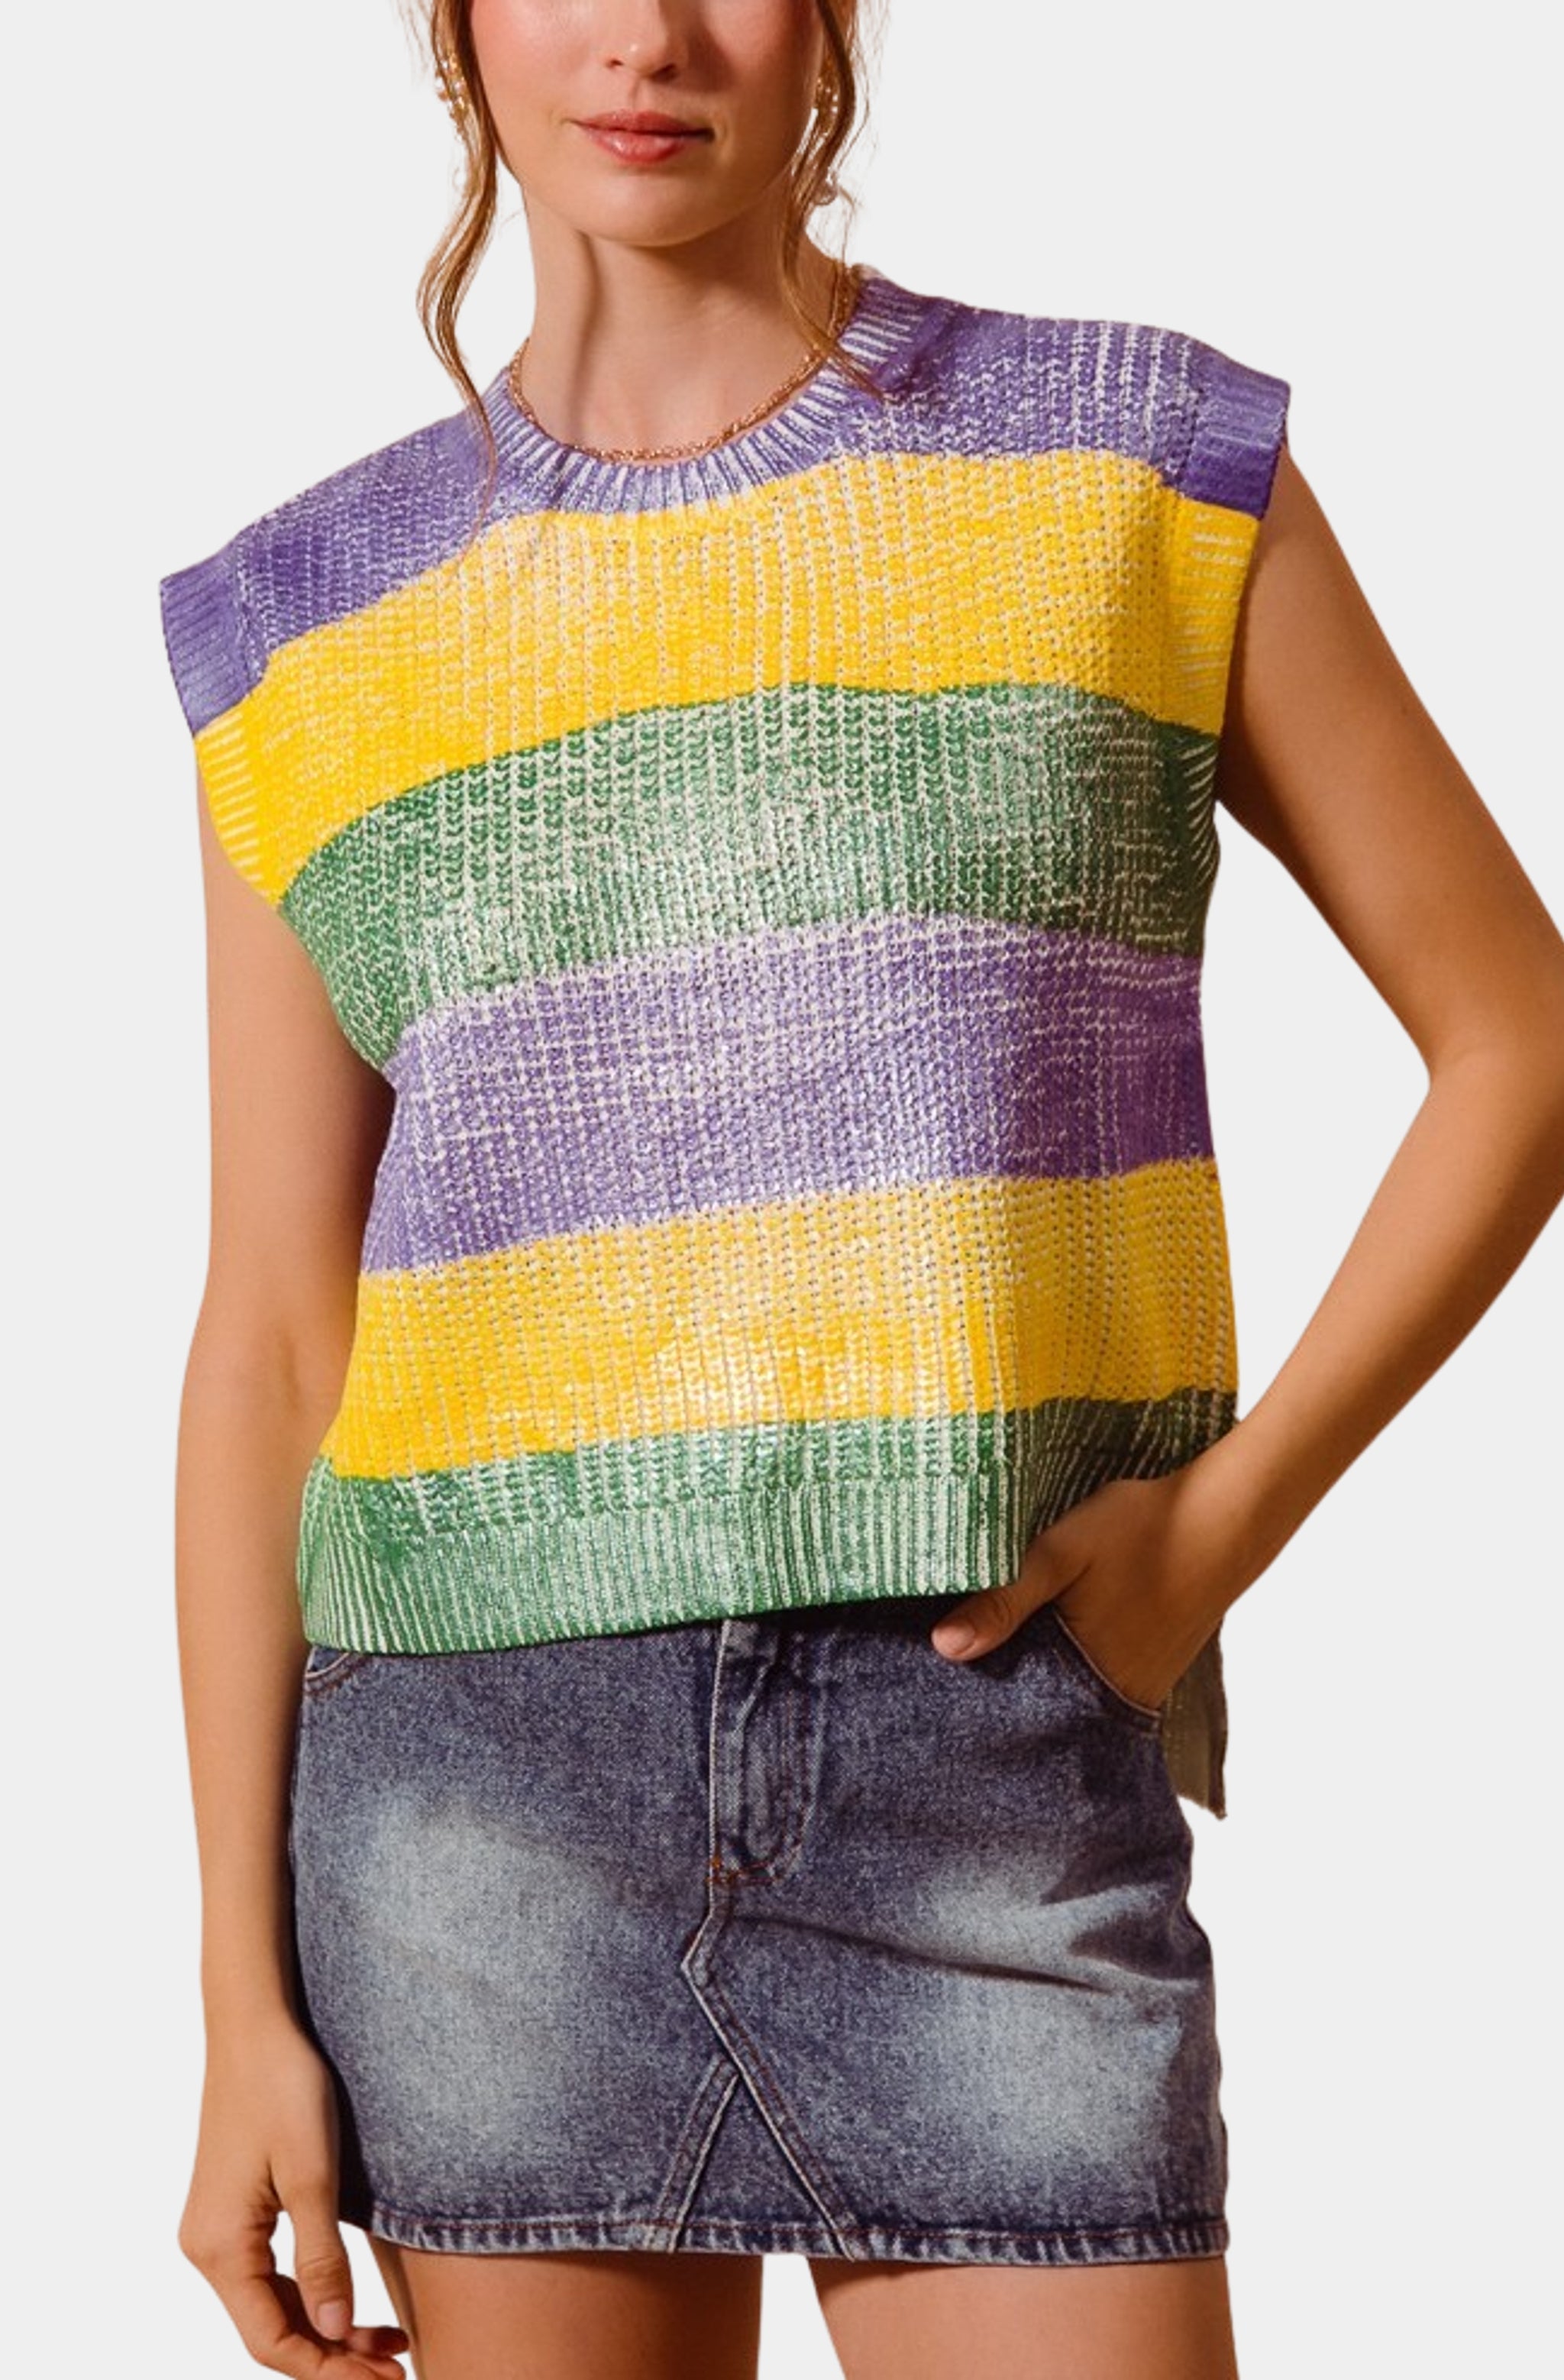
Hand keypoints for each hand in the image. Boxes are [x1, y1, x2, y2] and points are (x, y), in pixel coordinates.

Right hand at [179, 2010, 408, 2377]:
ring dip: (326, 2331)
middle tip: (399, 2369)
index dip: (328, 2371)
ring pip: (273, 2306)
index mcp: (222, 2248)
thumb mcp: (313, 2174)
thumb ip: (322, 2259)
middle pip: (271, 2331)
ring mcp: (218, 2231)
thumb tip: (331, 2335)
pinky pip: (271, 2274)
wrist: (254, 2025)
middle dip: (333, 2358)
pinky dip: (312, 2296)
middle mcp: (208, 2250)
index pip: (272, 2341)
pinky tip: (351, 2305)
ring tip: (390, 2345)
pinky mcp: (235, 2211)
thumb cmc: (284, 2086)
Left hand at [930, 1454, 1251, 1709]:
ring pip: (1065, 1695)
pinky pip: (1092, 1683)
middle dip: (999, 1687)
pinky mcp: (1148, 1672)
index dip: (973, 1692)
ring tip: (992, 1647)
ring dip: (1033, 1676)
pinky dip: (1066, 1666)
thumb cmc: (1142, 1528)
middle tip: (955, 1657)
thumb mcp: (1061, 1552)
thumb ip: (1004, 1600)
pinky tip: (1045, 1637)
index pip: (1011, 1710)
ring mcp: (1136, 1689)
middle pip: (1038, 1709)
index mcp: (1086, 1677)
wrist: (1224, 1517)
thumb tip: (944, 1648)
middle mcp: (1114, 1698)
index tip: (933, 1678)